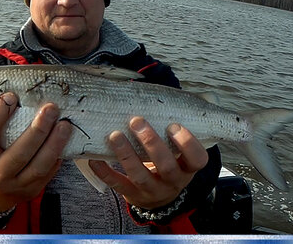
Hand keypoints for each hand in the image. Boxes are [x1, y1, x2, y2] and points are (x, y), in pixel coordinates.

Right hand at [0, 92, 71, 211]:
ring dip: (55, 143)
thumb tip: (9, 91)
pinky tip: (67, 139)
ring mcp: (17, 185)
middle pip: (19, 153)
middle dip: (37, 130)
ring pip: (39, 166)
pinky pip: (49, 172)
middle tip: (51, 108)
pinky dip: (59, 154)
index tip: (10, 96)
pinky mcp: (34, 189)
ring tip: (65, 124)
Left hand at [88, 117, 207, 209]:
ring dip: (126, 155)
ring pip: (140, 176)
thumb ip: (173, 132)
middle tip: (136, 121)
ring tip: (114, 135)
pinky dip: (104, 172)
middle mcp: (173, 182)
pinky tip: (95, 158)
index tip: (173, 125)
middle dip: (151, 143)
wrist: (157, 196)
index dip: (187, 143)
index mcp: (187, 168)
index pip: (198, 160)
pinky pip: (117, 184)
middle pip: (166, 166)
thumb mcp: (177, 152)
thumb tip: (158, 96)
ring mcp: (152, 191)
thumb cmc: (167, 162)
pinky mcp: (132, 195)